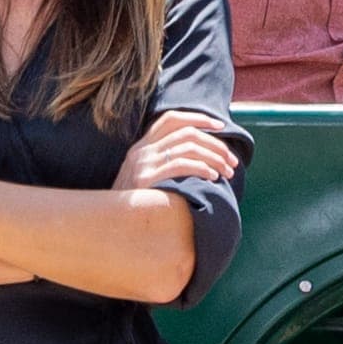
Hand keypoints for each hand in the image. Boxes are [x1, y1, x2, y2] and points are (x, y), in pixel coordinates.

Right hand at [117, 110, 240, 194]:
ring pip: (188, 147)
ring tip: (227, 172)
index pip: (171, 120)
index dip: (198, 119)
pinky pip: (181, 165)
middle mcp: (140, 151)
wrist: (110, 224)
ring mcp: (142, 164)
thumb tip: (199, 159)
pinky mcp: (146, 179)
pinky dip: (202, 169)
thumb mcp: (144, 179)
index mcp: (141, 147)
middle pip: (186, 133)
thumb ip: (163, 164)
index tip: (220, 126)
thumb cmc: (135, 205)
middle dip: (215, 144)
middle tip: (232, 161)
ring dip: (214, 158)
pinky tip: (213, 178)